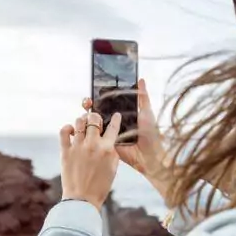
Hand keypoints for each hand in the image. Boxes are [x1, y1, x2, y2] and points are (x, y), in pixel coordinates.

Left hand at [59, 111, 121, 210]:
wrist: (82, 199)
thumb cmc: (99, 186)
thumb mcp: (113, 168)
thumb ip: (112, 152)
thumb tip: (109, 140)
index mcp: (108, 149)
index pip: (113, 128)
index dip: (116, 119)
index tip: (116, 115)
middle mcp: (93, 145)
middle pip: (94, 119)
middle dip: (95, 116)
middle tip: (95, 120)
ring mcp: (78, 147)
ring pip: (79, 122)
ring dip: (82, 120)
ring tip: (82, 125)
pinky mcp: (66, 151)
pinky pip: (64, 131)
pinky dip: (67, 128)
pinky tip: (71, 131)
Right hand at [82, 78, 171, 202]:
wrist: (149, 155)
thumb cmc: (151, 134)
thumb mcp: (147, 112)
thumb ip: (142, 96)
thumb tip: (140, 79)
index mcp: (123, 114)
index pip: (107, 102)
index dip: (99, 96)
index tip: (94, 90)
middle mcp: (114, 123)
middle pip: (98, 111)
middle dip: (90, 105)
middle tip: (88, 102)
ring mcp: (108, 133)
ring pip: (94, 123)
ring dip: (87, 117)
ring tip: (86, 112)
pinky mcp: (105, 144)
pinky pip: (94, 137)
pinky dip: (87, 131)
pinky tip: (84, 125)